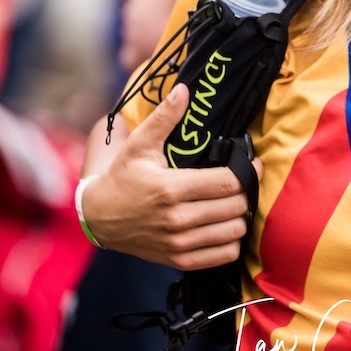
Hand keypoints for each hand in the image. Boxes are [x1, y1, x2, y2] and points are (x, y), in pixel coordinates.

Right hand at [81, 84, 262, 270]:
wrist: (98, 217)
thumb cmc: (122, 177)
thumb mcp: (139, 144)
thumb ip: (164, 117)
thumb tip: (184, 90)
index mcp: (170, 188)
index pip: (226, 183)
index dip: (247, 171)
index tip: (252, 163)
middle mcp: (177, 219)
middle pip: (235, 207)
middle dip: (245, 191)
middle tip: (243, 181)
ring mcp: (178, 243)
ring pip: (234, 232)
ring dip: (240, 216)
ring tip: (233, 202)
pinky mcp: (178, 260)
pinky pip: (223, 256)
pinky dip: (231, 241)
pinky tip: (223, 225)